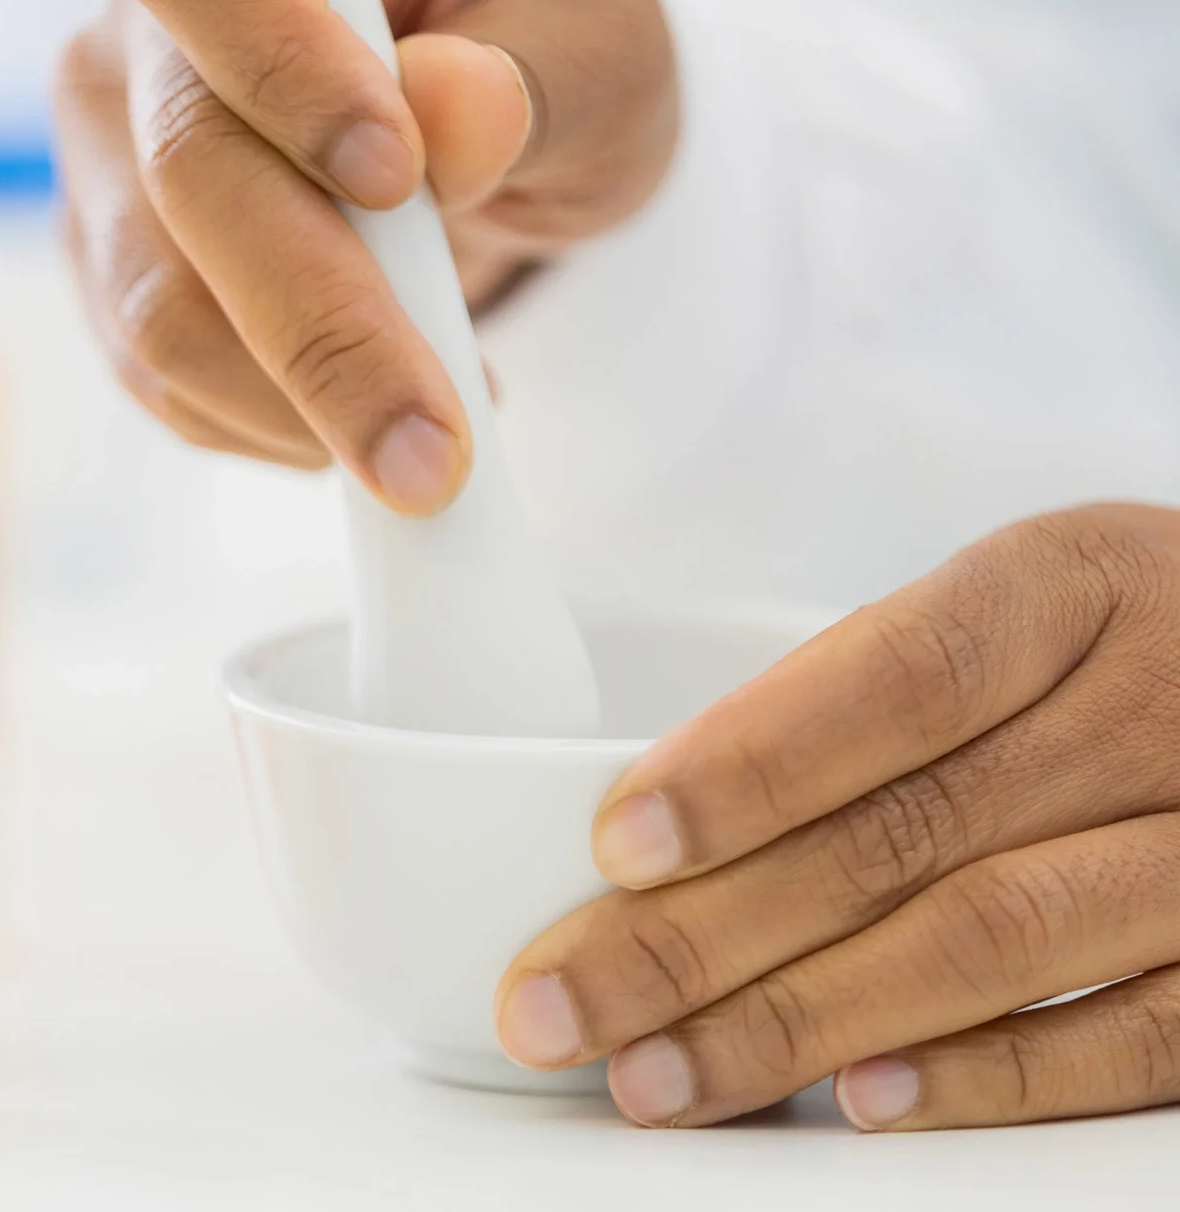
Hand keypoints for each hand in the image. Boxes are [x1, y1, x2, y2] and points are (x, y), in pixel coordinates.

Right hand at [52, 0, 675, 512]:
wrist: (480, 123)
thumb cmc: (534, 32)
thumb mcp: (599, 27)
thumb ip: (535, 68)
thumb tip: (448, 121)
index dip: (274, 62)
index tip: (395, 177)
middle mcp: (145, 23)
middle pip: (184, 172)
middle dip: (320, 327)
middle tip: (437, 453)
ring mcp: (109, 151)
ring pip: (156, 306)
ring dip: (304, 406)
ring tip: (441, 434)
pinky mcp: (109, 266)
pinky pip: (162, 379)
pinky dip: (275, 431)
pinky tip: (371, 416)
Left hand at [497, 505, 1179, 1129]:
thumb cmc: (1113, 648)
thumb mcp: (1016, 610)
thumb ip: (868, 695)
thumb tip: (659, 834)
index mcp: (1076, 581)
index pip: (899, 676)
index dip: (749, 766)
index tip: (615, 847)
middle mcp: (1165, 699)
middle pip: (906, 830)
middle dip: (701, 934)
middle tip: (561, 1004)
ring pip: (991, 938)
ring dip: (798, 1022)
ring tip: (657, 1073)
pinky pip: (1130, 1036)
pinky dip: (984, 1075)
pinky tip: (860, 1098)